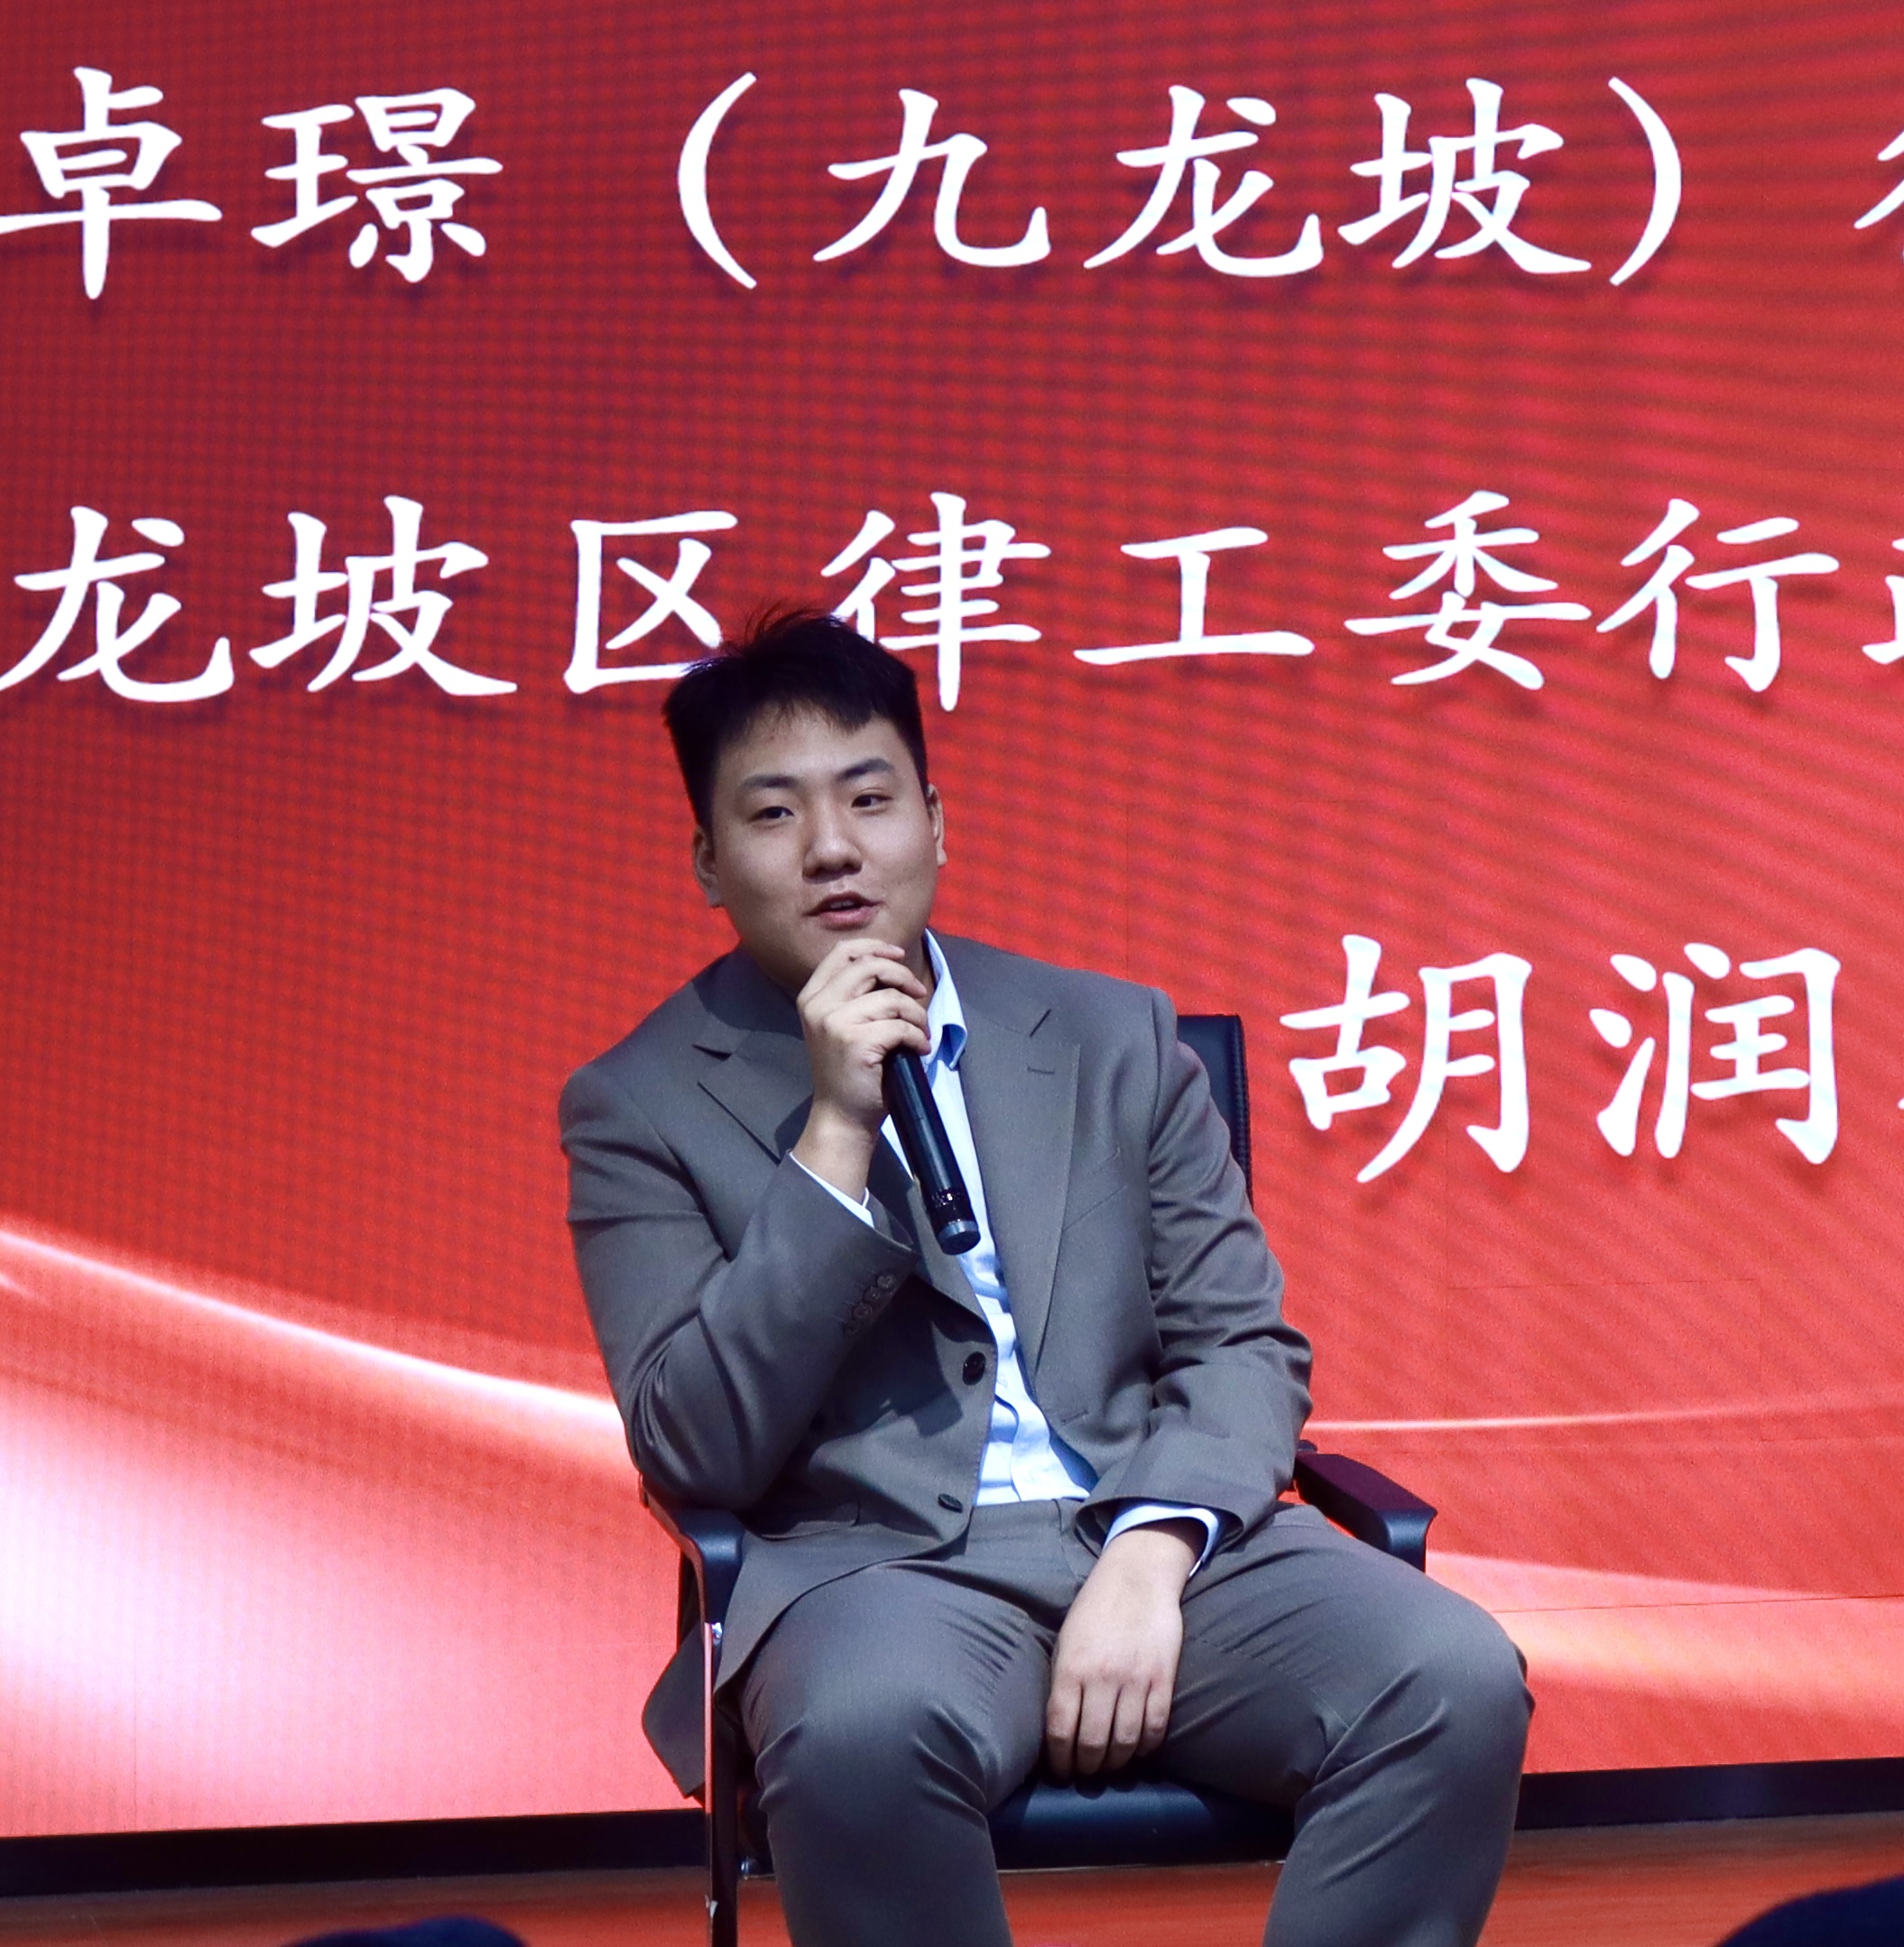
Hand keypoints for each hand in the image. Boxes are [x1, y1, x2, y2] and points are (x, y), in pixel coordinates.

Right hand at [790, 938, 929, 1198]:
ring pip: (892, 998)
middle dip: (904, 977)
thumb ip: (856, 993)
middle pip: (870, 966)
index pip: (843, 952)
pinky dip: (918, 1036)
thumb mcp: (842, 1024)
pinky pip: (901, 1025)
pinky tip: (918, 1049)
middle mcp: (817, 1005)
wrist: (842, 1116)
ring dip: (916, 1014)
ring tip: (919, 1033)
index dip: (875, 947)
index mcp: (811, 996)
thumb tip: (892, 963)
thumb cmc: (850, 1070)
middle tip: (919, 996)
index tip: (899, 954)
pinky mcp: (855, 1042)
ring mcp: (834, 1022)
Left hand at [1044, 1520, 1198, 1780]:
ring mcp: (1135, 1679)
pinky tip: (1138, 1748)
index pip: (1060, 1731)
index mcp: (1070, 1667)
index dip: (1059, 1761)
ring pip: (1125, 1742)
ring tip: (1110, 1764)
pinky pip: (1155, 1728)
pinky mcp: (1163, 1679)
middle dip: (1087, 1768)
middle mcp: (1101, 1677)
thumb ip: (1062, 1682)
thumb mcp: (1065, 1641)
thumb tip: (1059, 1729)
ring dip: (1116, 1762)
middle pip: (1093, 1744)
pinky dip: (1146, 1747)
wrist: (1137, 1576)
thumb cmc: (1094, 1609)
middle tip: (1085, 1773)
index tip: (1061, 1771)